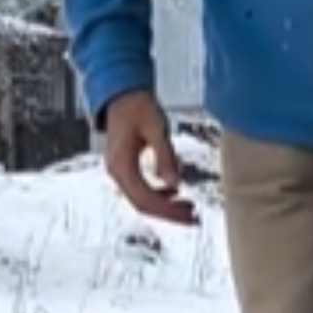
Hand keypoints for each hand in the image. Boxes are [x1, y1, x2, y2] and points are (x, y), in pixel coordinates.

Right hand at [100, 90, 197, 225]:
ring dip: (165, 207)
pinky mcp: (125, 168)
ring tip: (189, 208)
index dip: (168, 210)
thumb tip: (175, 183)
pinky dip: (159, 196)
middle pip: (143, 204)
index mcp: (122, 165)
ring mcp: (119, 171)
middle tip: (194, 218)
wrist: (121, 95)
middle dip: (169, 214)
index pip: (145, 199)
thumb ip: (165, 156)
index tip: (189, 213)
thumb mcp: (155, 128)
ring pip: (141, 199)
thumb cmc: (137, 107)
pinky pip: (140, 190)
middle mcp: (117, 172)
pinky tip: (175, 192)